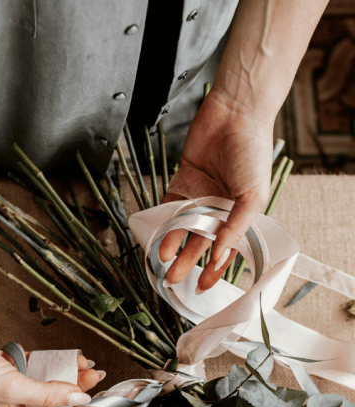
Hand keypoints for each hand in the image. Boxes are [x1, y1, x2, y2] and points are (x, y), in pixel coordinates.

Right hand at [0, 306, 102, 406]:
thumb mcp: (9, 387)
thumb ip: (45, 394)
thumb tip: (78, 399)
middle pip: (39, 406)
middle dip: (67, 393)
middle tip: (92, 380)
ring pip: (33, 384)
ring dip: (56, 375)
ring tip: (81, 364)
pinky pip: (22, 367)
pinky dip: (39, 362)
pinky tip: (57, 356)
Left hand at [159, 90, 273, 291]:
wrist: (235, 115)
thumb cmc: (252, 153)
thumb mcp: (252, 196)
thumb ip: (235, 228)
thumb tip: (218, 258)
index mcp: (241, 214)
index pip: (226, 249)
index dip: (215, 269)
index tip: (203, 288)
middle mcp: (219, 207)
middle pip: (200, 243)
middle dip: (188, 263)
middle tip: (173, 281)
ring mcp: (199, 195)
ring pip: (182, 229)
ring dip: (172, 246)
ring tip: (162, 263)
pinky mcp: (182, 182)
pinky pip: (170, 207)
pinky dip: (163, 222)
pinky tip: (156, 237)